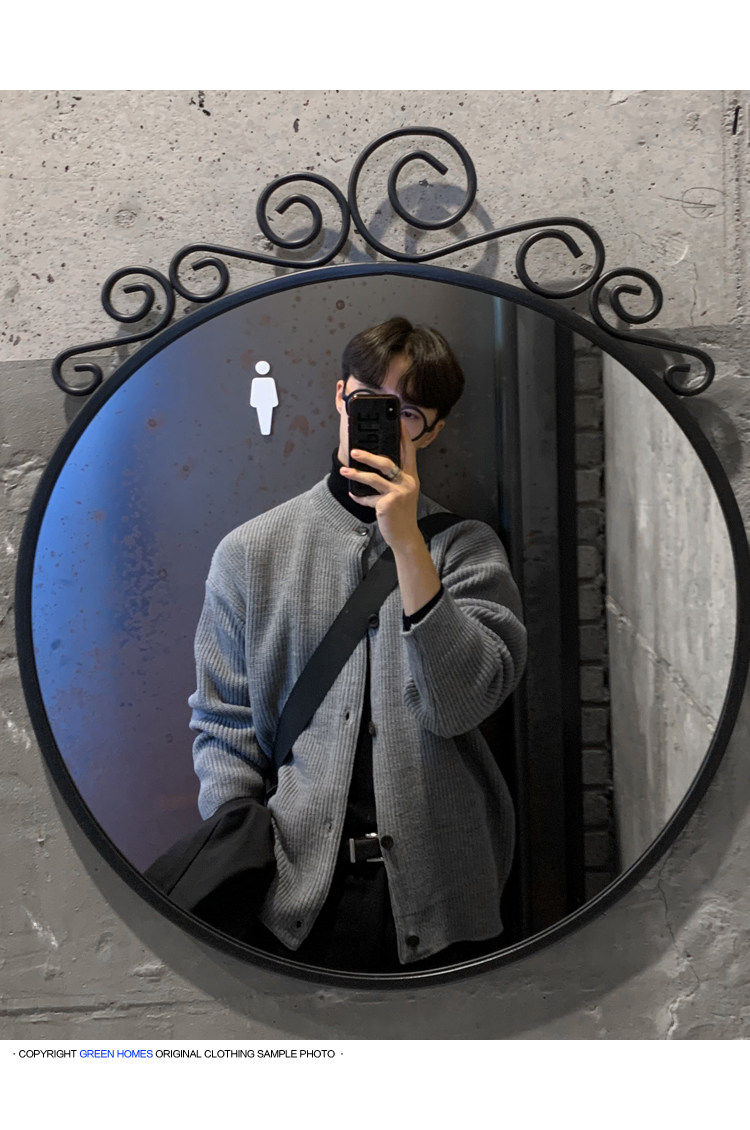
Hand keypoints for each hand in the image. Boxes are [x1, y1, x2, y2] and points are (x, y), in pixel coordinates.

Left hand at [340, 422, 421, 552]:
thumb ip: (393, 480)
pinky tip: (354, 495)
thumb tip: (373, 467)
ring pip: (374, 478)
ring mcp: (398, 493)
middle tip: (354, 450)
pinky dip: (359, 497)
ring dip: (356, 474)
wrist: (405, 536)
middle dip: (368, 456)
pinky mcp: (387, 504)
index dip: (403, 435)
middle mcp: (407, 482)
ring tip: (344, 471)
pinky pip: (368, 497)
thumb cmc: (400, 513)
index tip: (398, 421)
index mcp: (411, 477)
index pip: (408, 451)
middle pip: (386, 462)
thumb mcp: (401, 493)